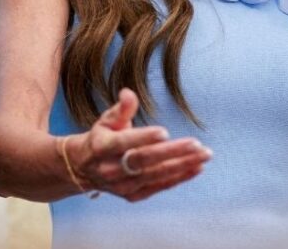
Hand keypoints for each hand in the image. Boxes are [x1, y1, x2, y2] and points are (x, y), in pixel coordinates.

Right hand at [69, 88, 211, 201]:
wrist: (84, 168)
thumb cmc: (102, 137)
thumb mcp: (106, 119)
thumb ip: (121, 108)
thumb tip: (128, 93)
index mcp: (101, 146)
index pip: (124, 142)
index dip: (144, 138)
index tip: (164, 132)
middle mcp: (110, 169)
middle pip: (144, 161)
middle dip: (172, 152)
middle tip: (197, 144)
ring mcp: (122, 185)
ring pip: (155, 175)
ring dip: (182, 166)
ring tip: (204, 155)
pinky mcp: (132, 195)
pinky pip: (158, 187)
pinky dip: (179, 178)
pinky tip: (197, 168)